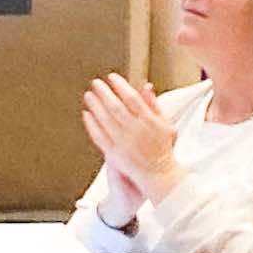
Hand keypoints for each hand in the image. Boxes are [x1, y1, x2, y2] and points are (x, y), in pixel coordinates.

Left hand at [78, 73, 181, 198]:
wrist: (158, 174)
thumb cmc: (163, 148)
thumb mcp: (166, 124)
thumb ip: (154, 104)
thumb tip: (146, 86)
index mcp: (149, 121)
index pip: (132, 98)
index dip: (121, 85)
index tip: (112, 78)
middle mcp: (135, 130)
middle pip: (116, 106)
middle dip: (104, 92)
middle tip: (96, 83)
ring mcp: (123, 142)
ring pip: (105, 120)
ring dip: (95, 105)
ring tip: (89, 95)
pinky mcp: (114, 153)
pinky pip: (99, 136)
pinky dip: (92, 125)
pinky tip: (87, 115)